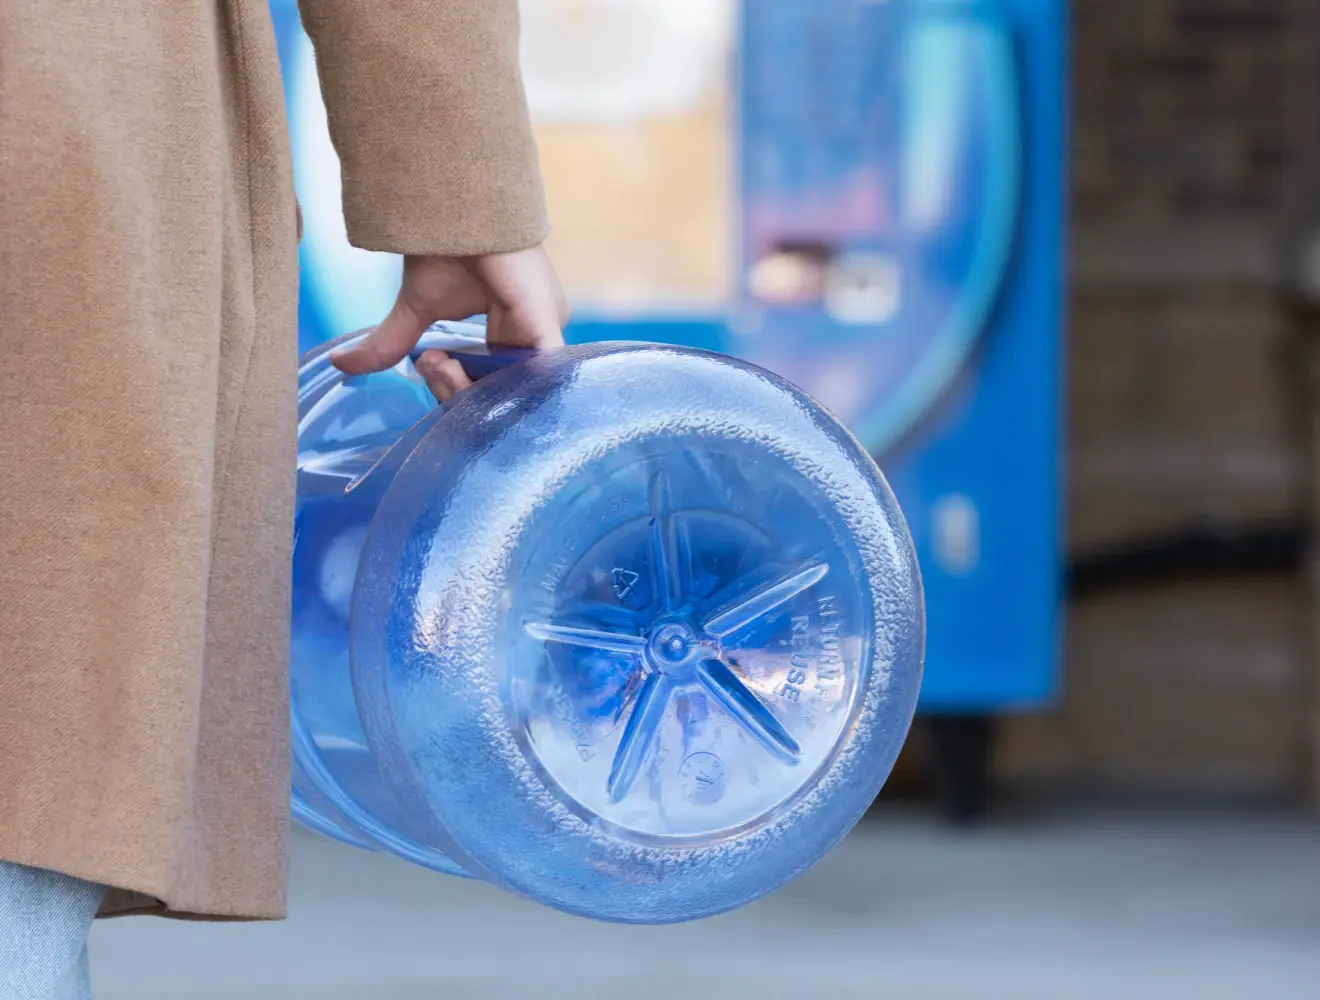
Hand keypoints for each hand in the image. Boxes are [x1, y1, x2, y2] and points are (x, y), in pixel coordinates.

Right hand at [330, 246, 568, 400]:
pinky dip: (500, 383)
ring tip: (436, 362)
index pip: (492, 383)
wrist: (453, 204)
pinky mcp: (545, 322)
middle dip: (459, 391)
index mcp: (513, 331)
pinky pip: (542, 376)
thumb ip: (389, 343)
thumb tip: (341, 364)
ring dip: (468, 388)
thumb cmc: (445, 243)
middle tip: (429, 366)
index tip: (426, 366)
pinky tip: (462, 372)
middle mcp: (533, 334)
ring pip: (516, 390)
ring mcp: (544, 329)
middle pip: (503, 392)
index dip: (458, 389)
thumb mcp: (414, 306)